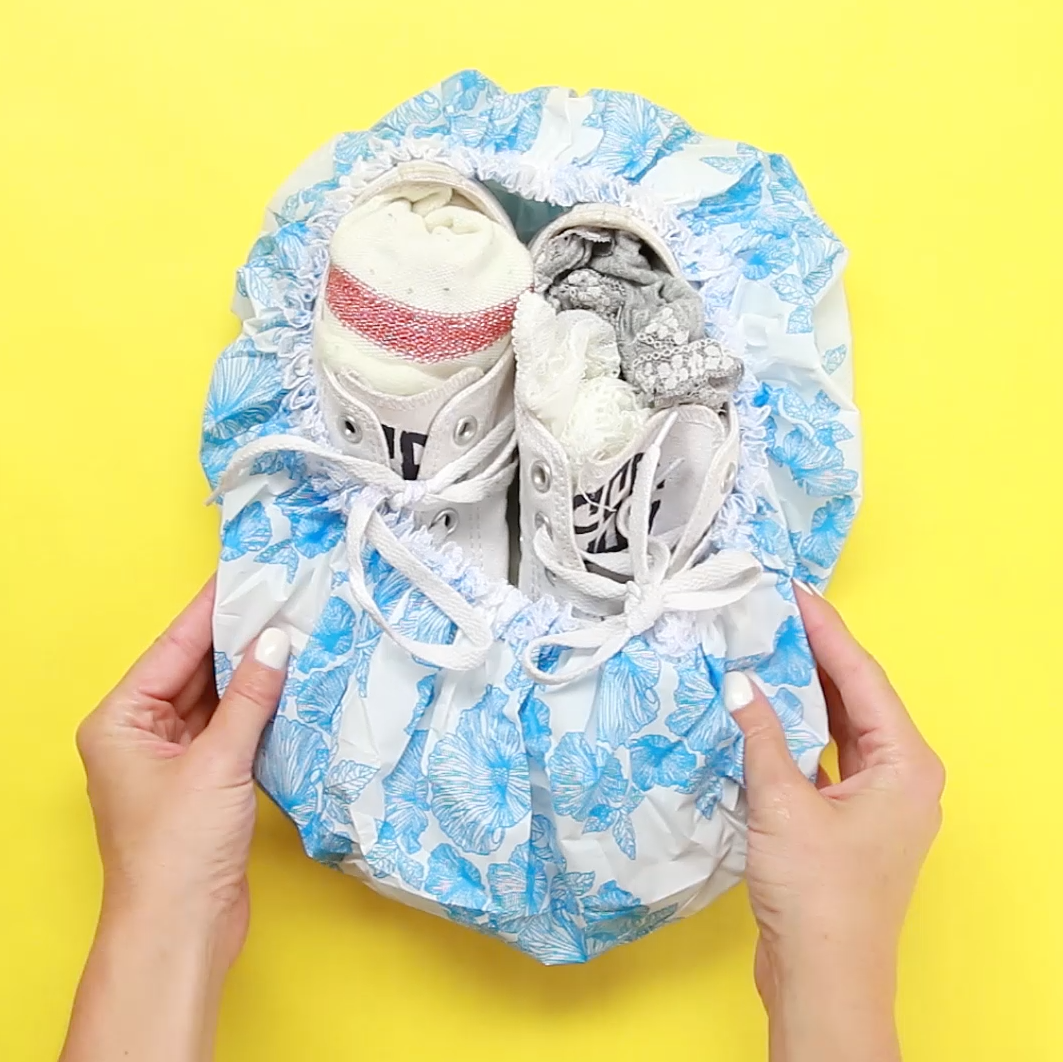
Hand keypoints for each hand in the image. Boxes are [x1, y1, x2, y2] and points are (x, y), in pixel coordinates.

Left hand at [62, 579, 289, 1061]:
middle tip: (281, 596)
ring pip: (217, 698)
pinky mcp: (204, 780)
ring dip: (252, 672)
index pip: (172, 649)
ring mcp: (173, 757)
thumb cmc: (178, 849)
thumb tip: (277, 641)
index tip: (244, 574)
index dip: (210, 610)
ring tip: (293, 628)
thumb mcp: (217, 763)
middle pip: (194, 669)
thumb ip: (250, 699)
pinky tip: (289, 681)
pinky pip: (232, 726)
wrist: (181, 931)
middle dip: (238, 638)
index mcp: (121, 721)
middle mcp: (141, 732)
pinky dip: (259, 706)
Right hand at [725, 585, 943, 1061]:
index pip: (862, 677)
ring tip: (767, 650)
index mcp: (905, 765)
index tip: (793, 592)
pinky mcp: (851, 822)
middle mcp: (902, 777)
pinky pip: (827, 757)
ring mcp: (879, 802)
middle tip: (775, 613)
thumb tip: (736, 681)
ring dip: (806, 693)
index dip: (825, 631)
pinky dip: (798, 733)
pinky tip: (766, 713)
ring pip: (841, 728)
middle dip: (816, 656)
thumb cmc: (817, 894)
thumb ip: (760, 735)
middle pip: (857, 698)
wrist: (823, 981)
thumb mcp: (782, 804)